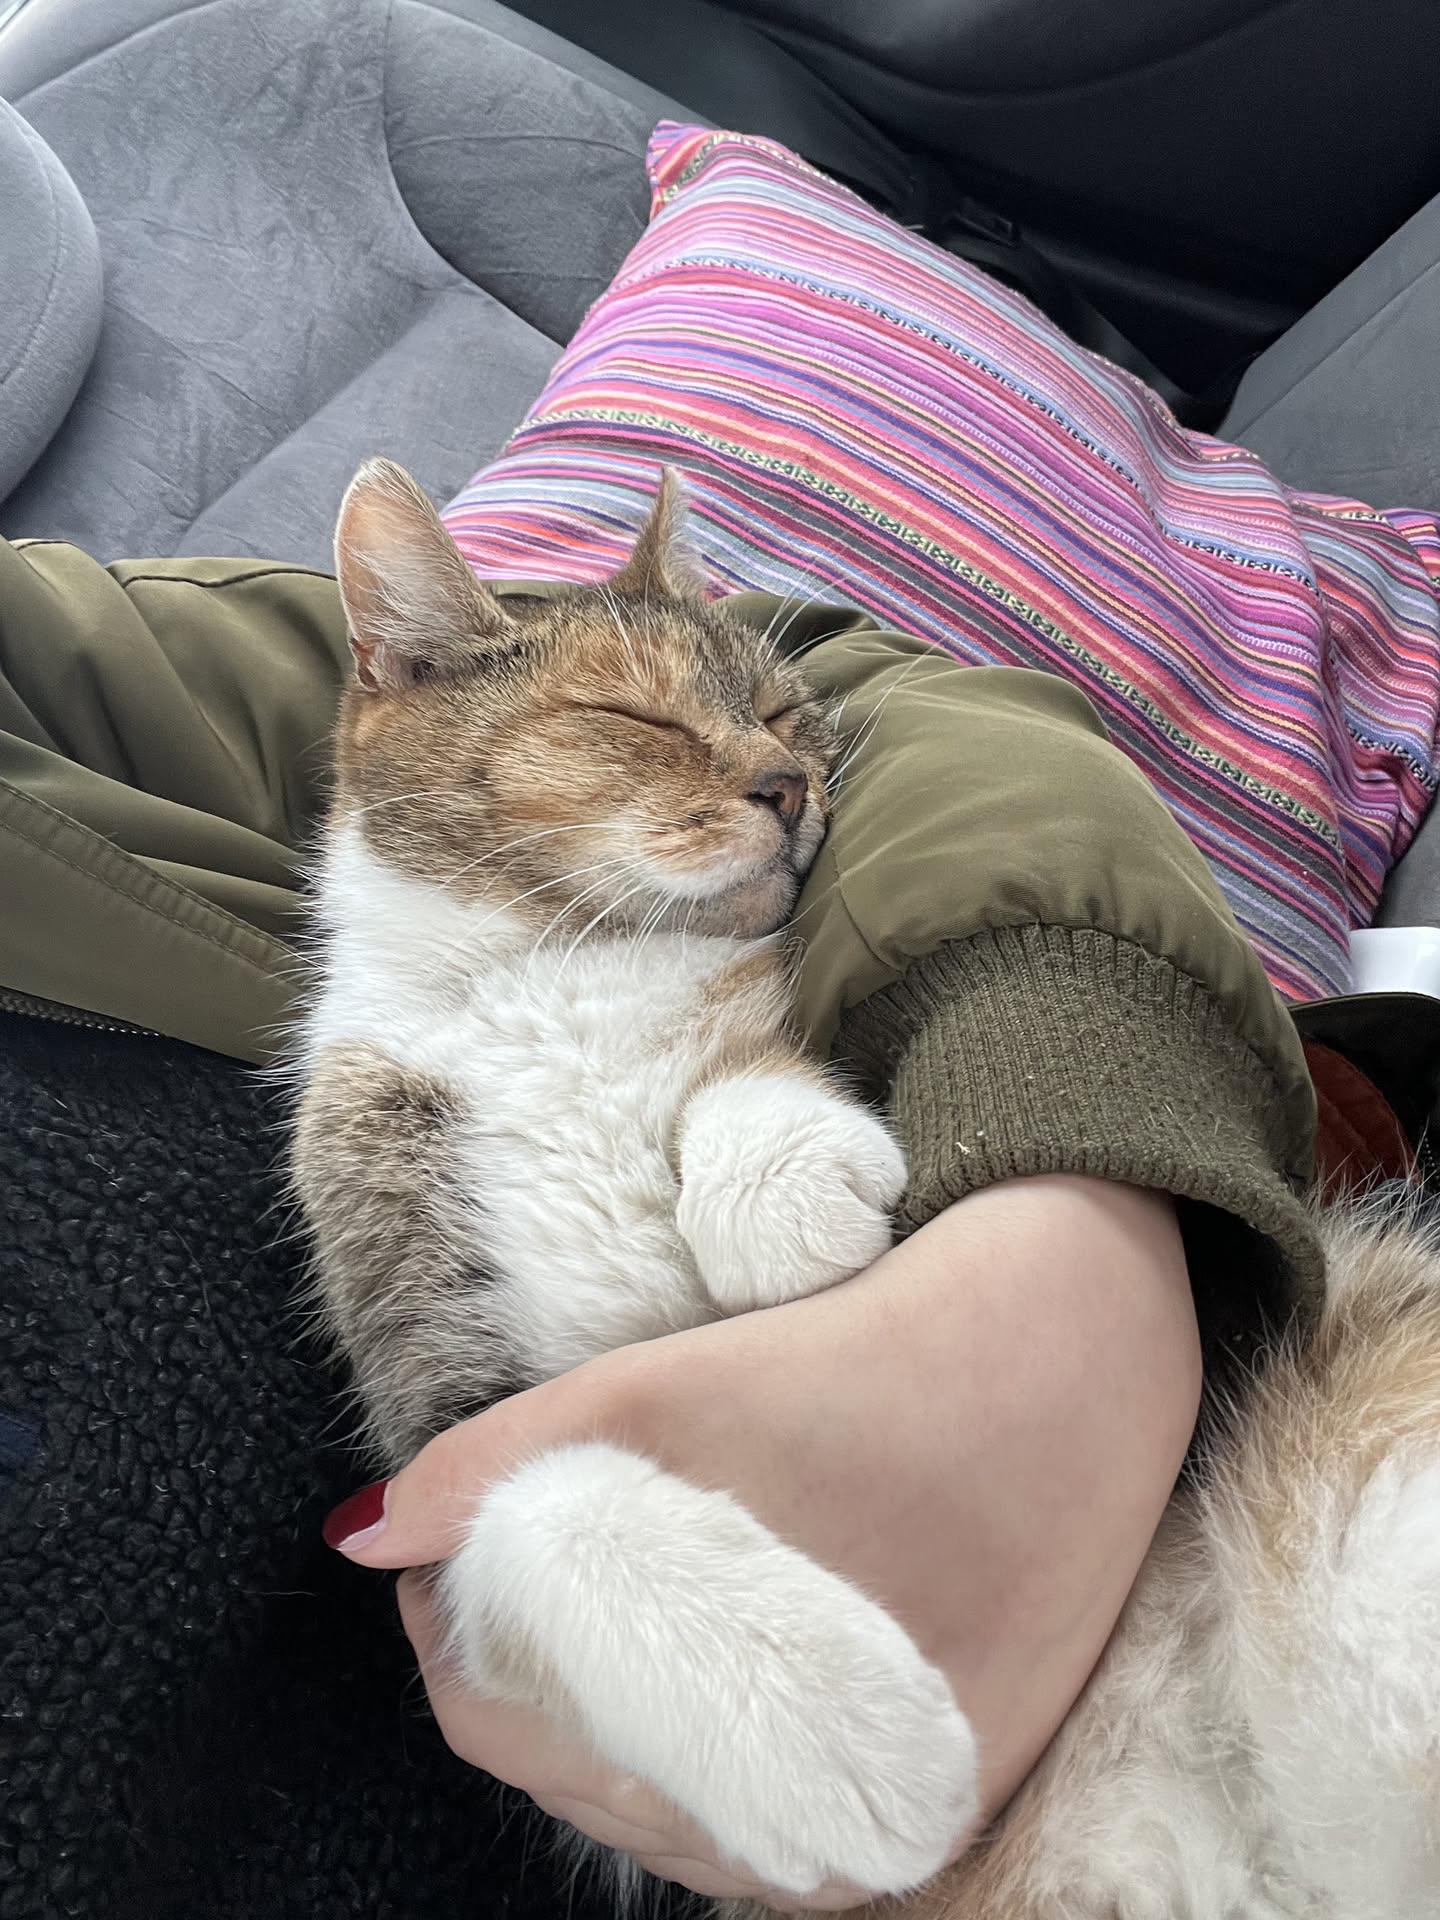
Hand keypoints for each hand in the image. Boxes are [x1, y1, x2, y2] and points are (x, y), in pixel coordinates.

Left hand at [327, 1175, 1200, 1908]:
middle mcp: (839, 1839)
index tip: (442, 1548)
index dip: (453, 1634)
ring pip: (678, 1796)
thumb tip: (360, 1537)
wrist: (1089, 1347)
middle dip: (525, 1664)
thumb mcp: (672, 1393)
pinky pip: (770, 1786)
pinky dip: (702, 1720)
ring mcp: (901, 1816)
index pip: (521, 1743)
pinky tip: (693, 1635)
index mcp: (761, 1770)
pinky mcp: (952, 1773)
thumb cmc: (880, 1367)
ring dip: (609, 1699)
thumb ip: (504, 1465)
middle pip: (596, 1781)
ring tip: (593, 1581)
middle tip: (509, 1548)